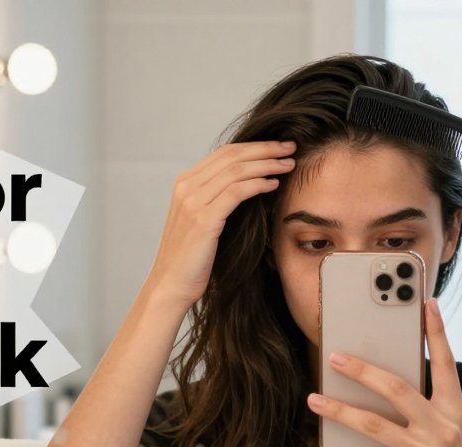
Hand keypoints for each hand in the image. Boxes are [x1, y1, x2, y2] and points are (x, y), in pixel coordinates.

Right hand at [145, 141, 296, 308]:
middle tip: (290, 147)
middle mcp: (186, 187)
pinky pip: (236, 192)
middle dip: (265, 149)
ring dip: (267, 164)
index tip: (278, 147)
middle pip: (232, 156)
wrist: (171, 285)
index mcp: (185, 184)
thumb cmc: (191, 258)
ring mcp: (192, 202)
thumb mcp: (200, 220)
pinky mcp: (203, 220)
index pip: (224, 153)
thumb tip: (248, 185)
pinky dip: (258, 184)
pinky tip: (274, 184)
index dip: (254, 146)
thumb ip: (215, 199)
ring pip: (236, 170)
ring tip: (288, 164)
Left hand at [306, 299, 461, 446]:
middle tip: (336, 358)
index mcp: (454, 410)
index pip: (446, 363)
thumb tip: (388, 377)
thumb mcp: (455, 426)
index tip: (426, 304)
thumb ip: (430, 402)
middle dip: (363, 371)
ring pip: (373, 425)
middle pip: (396, 389)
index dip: (437, 332)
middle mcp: (441, 428)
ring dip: (340, 410)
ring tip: (317, 401)